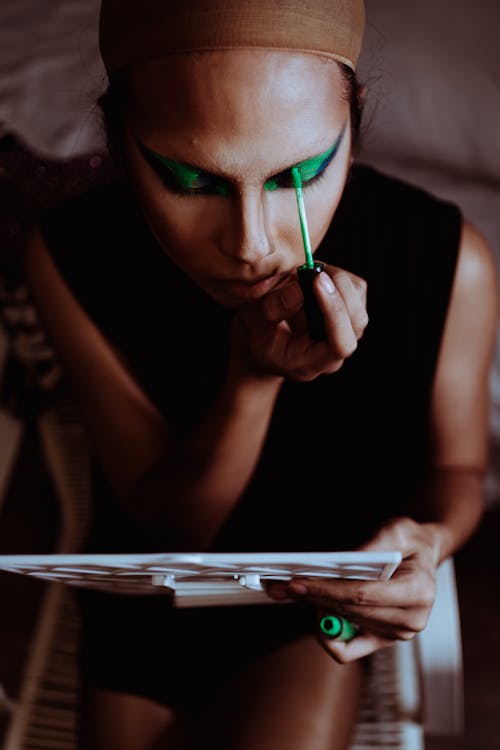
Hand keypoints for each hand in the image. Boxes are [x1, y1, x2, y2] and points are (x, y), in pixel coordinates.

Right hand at [232, 264, 367, 381]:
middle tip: (312, 270)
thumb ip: (271, 310)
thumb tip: (299, 290)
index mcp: (311, 362)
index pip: (339, 345)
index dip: (335, 312)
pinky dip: (339, 277)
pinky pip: (357, 289)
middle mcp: (334, 352)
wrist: (263, 343)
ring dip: (337, 281)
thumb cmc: (257, 338)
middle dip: (339, 290)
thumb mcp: (252, 324)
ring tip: (307, 277)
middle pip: (357, 322)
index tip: (317, 281)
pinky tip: (315, 280)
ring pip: (359, 302)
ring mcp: (344, 333)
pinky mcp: (348, 314)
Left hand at [267, 517, 441, 662]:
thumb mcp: (395, 530)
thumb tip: (339, 562)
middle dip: (313, 596)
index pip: (362, 594)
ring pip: (344, 625)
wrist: (422, 556)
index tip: (297, 582)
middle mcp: (411, 619)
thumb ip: (371, 546)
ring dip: (318, 608)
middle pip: (349, 611)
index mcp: (418, 591)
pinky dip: (329, 633)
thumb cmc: (409, 543)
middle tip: (282, 586)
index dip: (326, 589)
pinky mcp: (384, 640)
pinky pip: (348, 650)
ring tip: (300, 590)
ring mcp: (398, 634)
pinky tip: (320, 611)